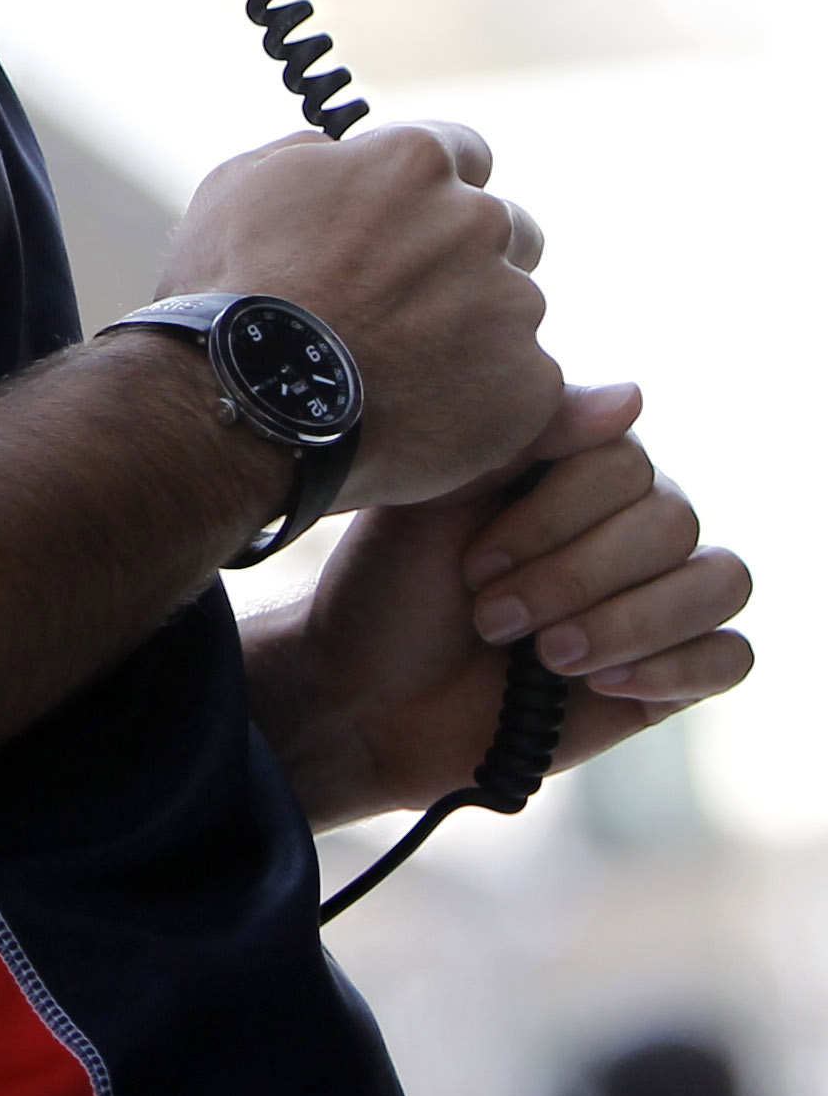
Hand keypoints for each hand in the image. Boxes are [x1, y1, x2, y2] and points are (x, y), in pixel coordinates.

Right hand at [159, 117, 554, 505]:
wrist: (245, 405)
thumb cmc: (228, 293)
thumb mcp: (237, 189)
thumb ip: (306, 156)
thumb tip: (337, 151)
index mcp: (413, 162)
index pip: (465, 153)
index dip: (431, 193)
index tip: (405, 226)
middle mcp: (478, 221)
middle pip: (506, 230)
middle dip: (466, 259)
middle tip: (402, 305)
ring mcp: (513, 303)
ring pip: (513, 309)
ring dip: (473, 329)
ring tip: (398, 368)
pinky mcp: (530, 381)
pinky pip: (521, 382)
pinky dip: (481, 396)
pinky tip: (417, 410)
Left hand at [254, 380, 757, 826]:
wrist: (363, 698)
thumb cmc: (386, 591)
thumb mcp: (433, 502)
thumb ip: (525, 440)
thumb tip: (633, 396)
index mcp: (568, 470)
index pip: (625, 463)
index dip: (554, 517)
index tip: (473, 564)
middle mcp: (623, 525)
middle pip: (674, 521)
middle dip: (575, 576)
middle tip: (491, 617)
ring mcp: (651, 599)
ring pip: (720, 582)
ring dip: (629, 621)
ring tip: (547, 656)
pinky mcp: (669, 674)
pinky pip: (732, 657)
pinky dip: (676, 667)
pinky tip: (601, 683)